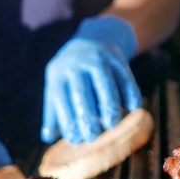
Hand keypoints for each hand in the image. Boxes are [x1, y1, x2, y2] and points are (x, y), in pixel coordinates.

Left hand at [41, 15, 141, 144]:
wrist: (94, 38)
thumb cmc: (72, 74)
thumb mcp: (58, 85)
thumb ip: (53, 111)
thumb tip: (47, 137)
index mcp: (58, 73)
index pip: (61, 100)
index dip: (68, 121)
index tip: (76, 140)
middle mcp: (76, 63)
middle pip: (82, 92)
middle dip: (87, 117)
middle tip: (93, 136)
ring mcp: (98, 58)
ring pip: (105, 84)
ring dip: (109, 106)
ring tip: (112, 124)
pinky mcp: (118, 58)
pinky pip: (126, 77)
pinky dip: (130, 93)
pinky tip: (132, 107)